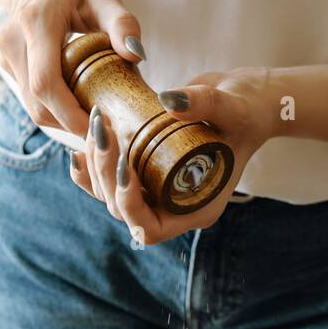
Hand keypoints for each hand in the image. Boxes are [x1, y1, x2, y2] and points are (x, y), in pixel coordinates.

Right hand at [0, 0, 144, 135]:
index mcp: (36, 23)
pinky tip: (79, 107)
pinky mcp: (7, 66)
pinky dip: (56, 110)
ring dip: (63, 121)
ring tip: (95, 122)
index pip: (46, 83)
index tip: (100, 129)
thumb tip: (136, 53)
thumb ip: (122, 23)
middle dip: (71, 124)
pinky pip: (31, 99)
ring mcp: (6, 56)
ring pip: (32, 107)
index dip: (70, 115)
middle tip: (106, 134)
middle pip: (38, 104)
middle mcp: (13, 42)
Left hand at [71, 67, 277, 243]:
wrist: (246, 100)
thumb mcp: (233, 107)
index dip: (129, 204)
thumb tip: (169, 99)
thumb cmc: (249, 109)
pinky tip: (78, 150)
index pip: (150, 228)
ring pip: (111, 197)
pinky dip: (91, 170)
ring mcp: (159, 191)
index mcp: (197, 208)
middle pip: (123, 211)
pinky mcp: (148, 173)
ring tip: (95, 127)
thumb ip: (205, 104)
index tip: (126, 164)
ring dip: (95, 168)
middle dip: (105, 175)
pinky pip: (111, 182)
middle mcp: (175, 207)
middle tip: (102, 130)